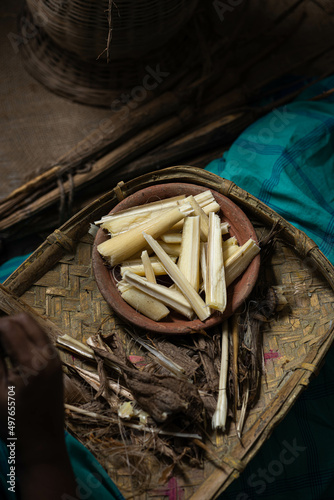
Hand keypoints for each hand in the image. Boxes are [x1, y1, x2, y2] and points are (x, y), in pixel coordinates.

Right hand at [0, 313, 64, 461]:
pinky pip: (42, 340)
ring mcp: (56, 359)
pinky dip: (26, 338)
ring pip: (35, 327)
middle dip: (4, 323)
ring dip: (16, 328)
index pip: (9, 327)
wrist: (43, 445)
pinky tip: (13, 351)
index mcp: (32, 363)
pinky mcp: (58, 364)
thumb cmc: (14, 425)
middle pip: (25, 320)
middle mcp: (48, 356)